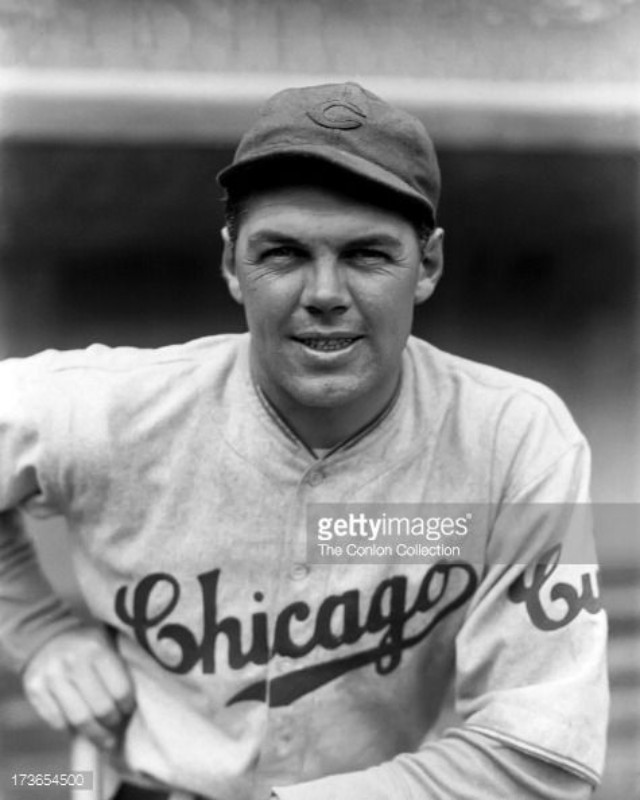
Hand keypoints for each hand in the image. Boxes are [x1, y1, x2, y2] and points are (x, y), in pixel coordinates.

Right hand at [22, 627, 135, 750]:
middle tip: (116, 727)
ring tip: (103, 738)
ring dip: (94, 733)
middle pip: (100, 709)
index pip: (120, 690)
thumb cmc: (87, 645)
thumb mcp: (107, 641)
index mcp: (97, 647)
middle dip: (112, 723)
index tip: (128, 710)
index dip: (127, 706)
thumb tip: (140, 702)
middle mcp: (73, 660)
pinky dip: (70, 728)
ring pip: (78, 719)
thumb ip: (121, 664)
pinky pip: (57, 721)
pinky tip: (78, 726)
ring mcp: (51, 675)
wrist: (46, 635)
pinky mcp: (34, 689)